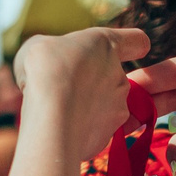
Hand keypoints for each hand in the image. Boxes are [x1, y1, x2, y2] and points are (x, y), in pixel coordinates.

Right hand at [13, 26, 152, 163]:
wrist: (51, 115)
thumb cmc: (45, 70)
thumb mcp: (39, 46)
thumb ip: (53, 53)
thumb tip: (49, 65)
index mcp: (105, 45)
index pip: (136, 41)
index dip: (133, 45)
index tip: (129, 50)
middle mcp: (119, 75)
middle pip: (113, 76)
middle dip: (94, 82)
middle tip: (65, 86)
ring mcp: (119, 107)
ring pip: (105, 105)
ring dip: (88, 107)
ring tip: (59, 111)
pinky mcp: (111, 134)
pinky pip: (97, 129)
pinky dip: (83, 130)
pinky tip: (62, 129)